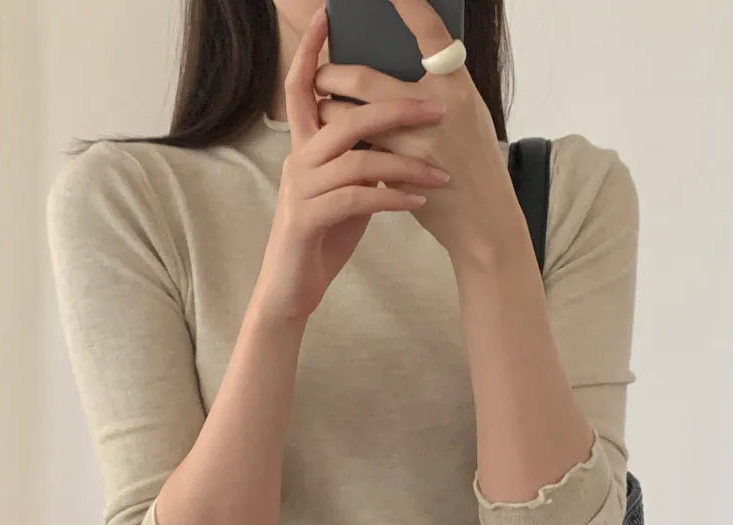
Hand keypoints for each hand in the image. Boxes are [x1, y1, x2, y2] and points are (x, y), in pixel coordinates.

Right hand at [253, 7, 451, 323]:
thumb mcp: (345, 190)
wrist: (291, 289)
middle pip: (344, 116)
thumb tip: (396, 131)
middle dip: (395, 109)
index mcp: (303, 147)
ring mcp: (300, 190)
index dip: (313, 51)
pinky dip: (392, 198)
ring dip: (406, 163)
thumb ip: (361, 159)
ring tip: (441, 175)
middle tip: (438, 112)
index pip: (302, 86)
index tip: (331, 16)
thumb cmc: (323, 236)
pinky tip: (417, 201)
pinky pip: (356, 199)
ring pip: (357, 159)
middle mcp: (297, 160)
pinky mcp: (308, 220)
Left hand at [313, 0, 525, 264]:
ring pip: (347, 119)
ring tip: (322, 107)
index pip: (428, 31)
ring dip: (327, 111)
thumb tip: (390, 62)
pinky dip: (343, 144)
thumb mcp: (467, 112)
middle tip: (321, 71)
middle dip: (331, 73)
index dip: (408, 3)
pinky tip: (336, 143)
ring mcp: (413, 144)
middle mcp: (435, 109)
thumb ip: (434, 87)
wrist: (483, 219)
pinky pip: (357, 151)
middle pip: (363, 79)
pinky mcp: (397, 174)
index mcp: (455, 85)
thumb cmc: (475, 161)